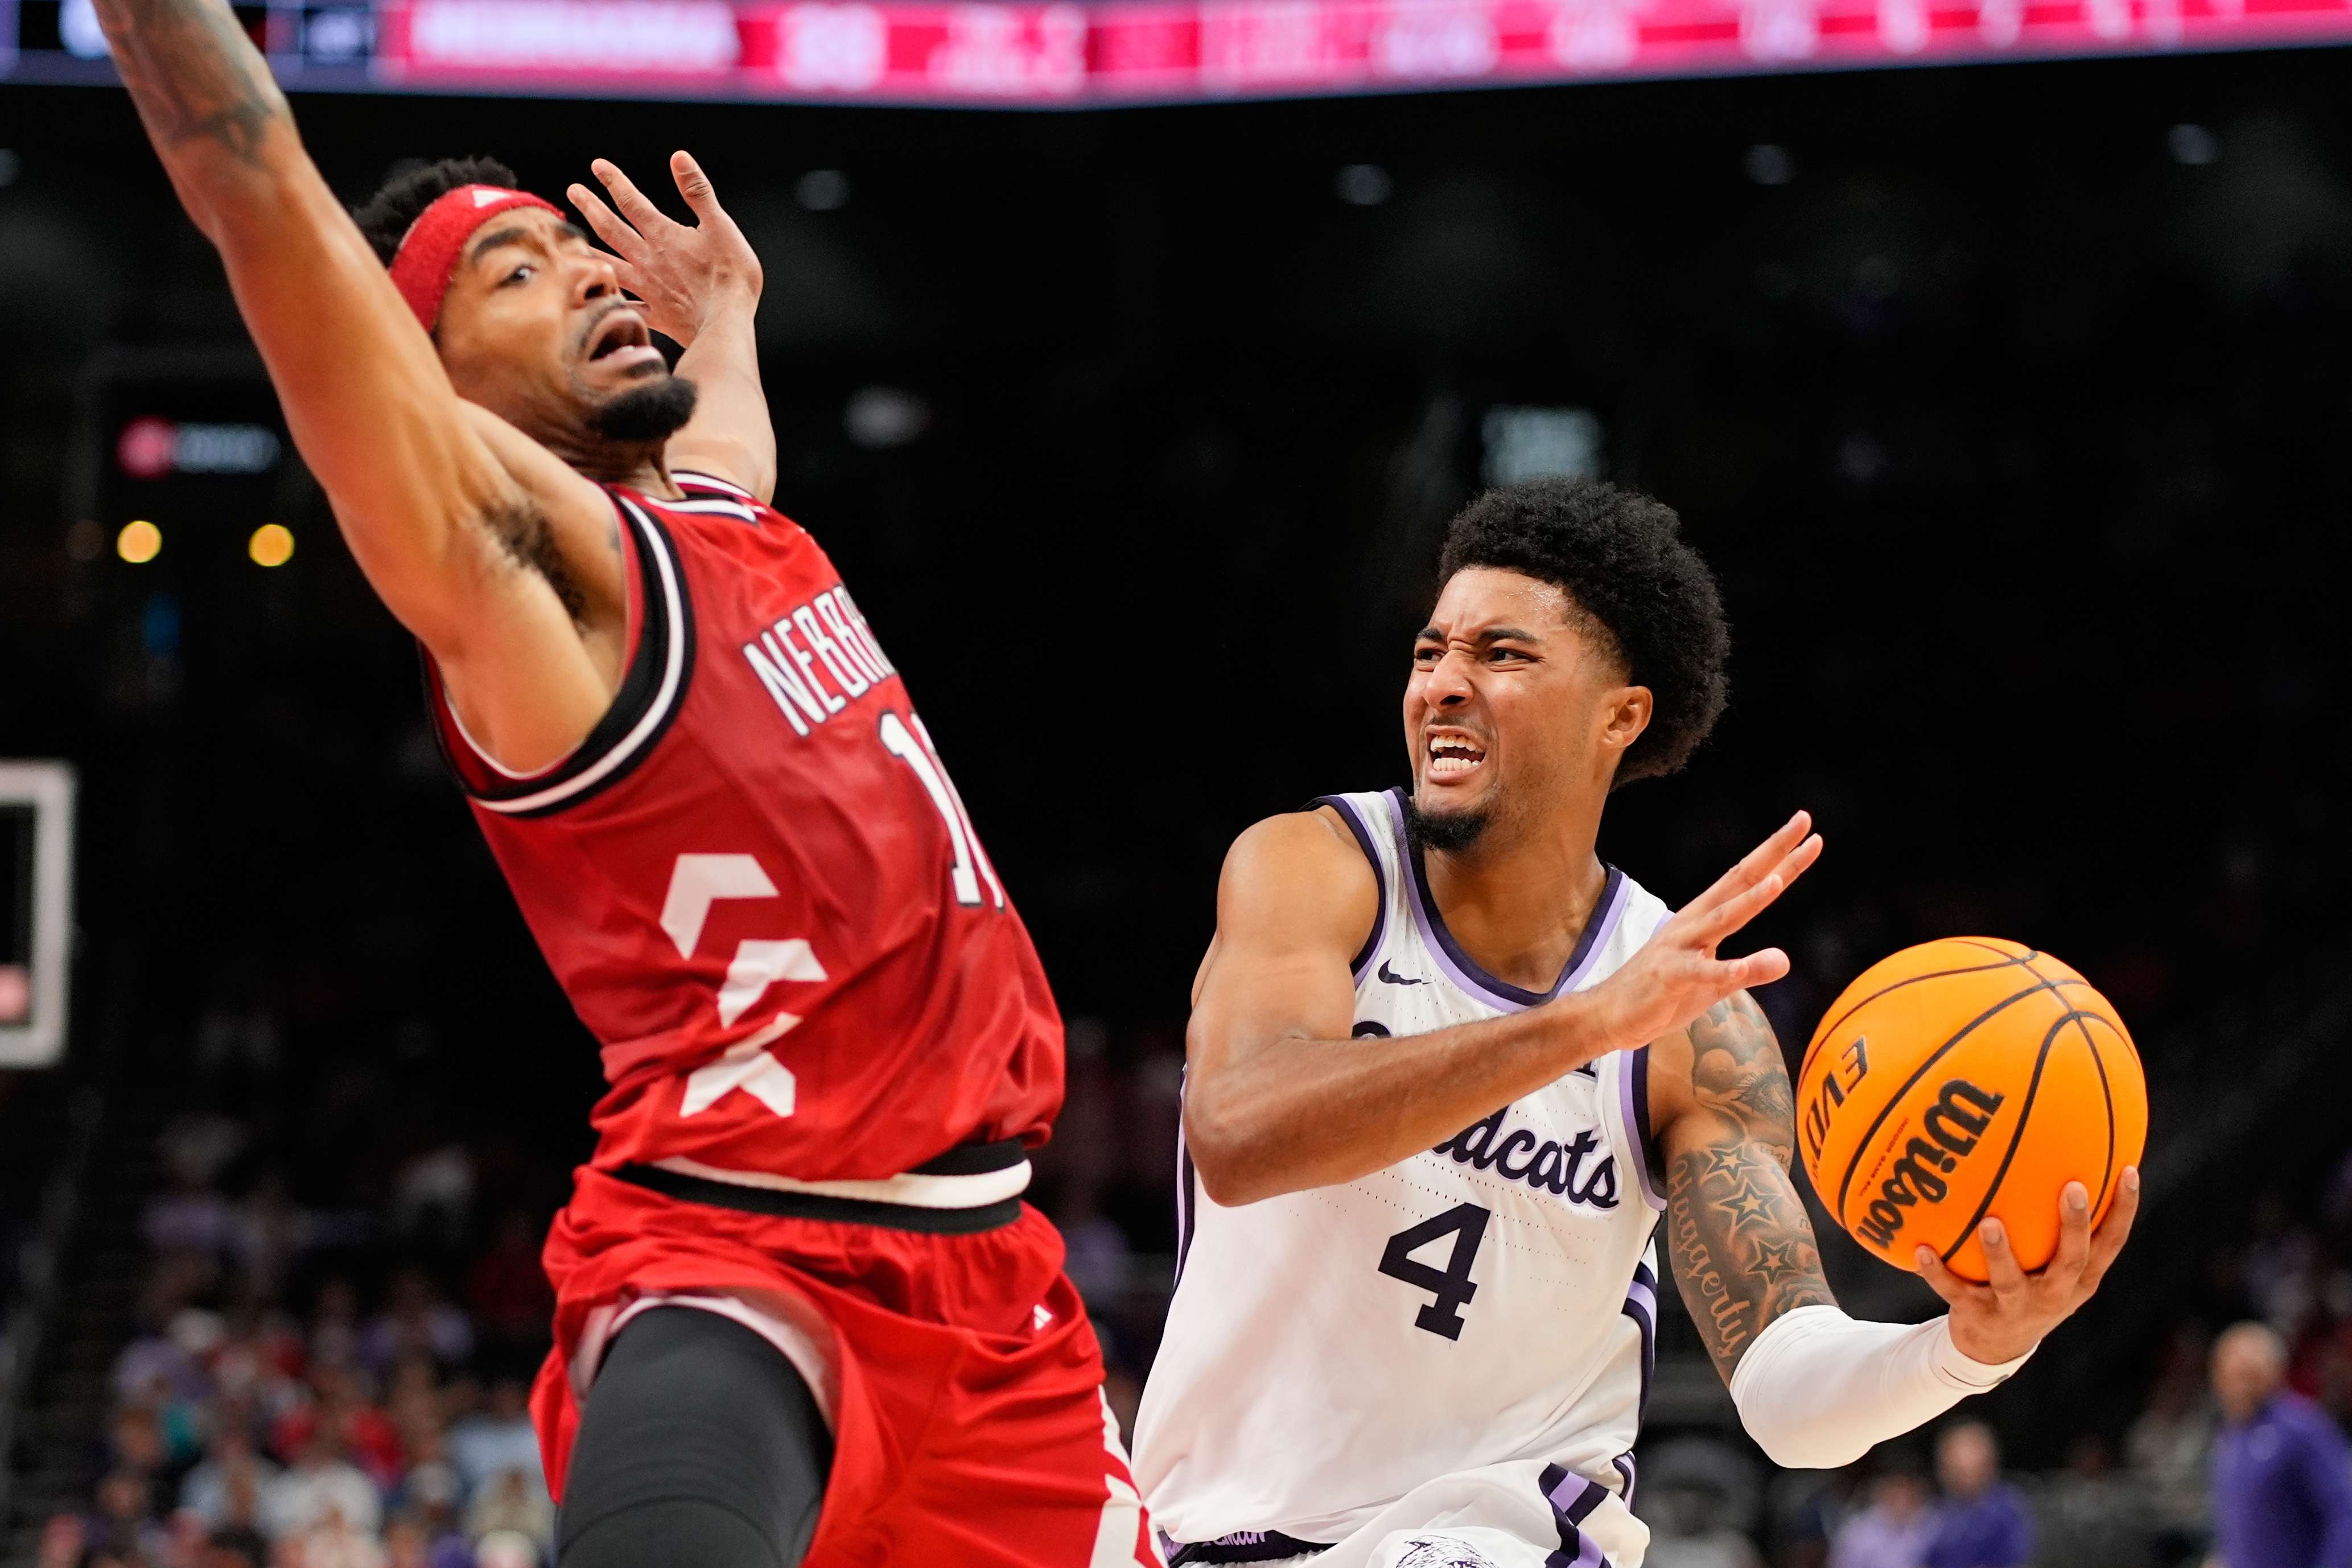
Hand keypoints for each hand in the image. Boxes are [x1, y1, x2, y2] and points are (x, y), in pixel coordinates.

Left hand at [567, 151, 761, 348]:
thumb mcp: (721, 225)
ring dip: (588, 248)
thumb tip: (679, 157)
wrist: (728, 322)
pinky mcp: (654, 314)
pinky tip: (596, 296)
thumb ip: (697, 192)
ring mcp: (647, 289)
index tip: (597, 166)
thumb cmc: (731, 275)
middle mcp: (648, 259)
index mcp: (663, 235)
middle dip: (591, 207)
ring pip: (609, 264)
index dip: (614, 181)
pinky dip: (609, 300)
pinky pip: (624, 306)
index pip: (632, 201)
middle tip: (573, 191)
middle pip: (611, 228)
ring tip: (568, 240)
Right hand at [1583, 811, 1820, 1053]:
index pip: (1750, 881)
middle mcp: (1694, 923)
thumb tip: (1785, 960)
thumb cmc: (1663, 994)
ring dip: (1748, 901)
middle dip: (1772, 853)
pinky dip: (1721, 970)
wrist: (1610, 1014)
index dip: (1781, 858)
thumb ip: (1750, 970)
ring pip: (1720, 920)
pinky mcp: (1669, 978)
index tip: (1810, 831)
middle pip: (1739, 882)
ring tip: (1776, 882)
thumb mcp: (1716, 984)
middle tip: (1803, 821)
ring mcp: (1679, 948)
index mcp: (1706, 919)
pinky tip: (1742, 970)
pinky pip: (1698, 974)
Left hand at [1917, 1167, 2140, 1363]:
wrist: (1996, 1346)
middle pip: (2072, 1260)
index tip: (2130, 1170)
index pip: (2111, 1243)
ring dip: (2001, 1252)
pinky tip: (1920, 1248)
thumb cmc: (2032, 1285)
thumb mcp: (2054, 1262)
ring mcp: (2016, 1307)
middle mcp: (2055, 1294)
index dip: (2124, 1210)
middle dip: (2074, 1226)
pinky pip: (1953, 1291)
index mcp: (2080, 1279)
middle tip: (2072, 1187)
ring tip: (1989, 1222)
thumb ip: (2058, 1221)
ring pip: (2011, 1281)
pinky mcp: (1977, 1315)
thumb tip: (2059, 1151)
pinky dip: (1936, 1272)